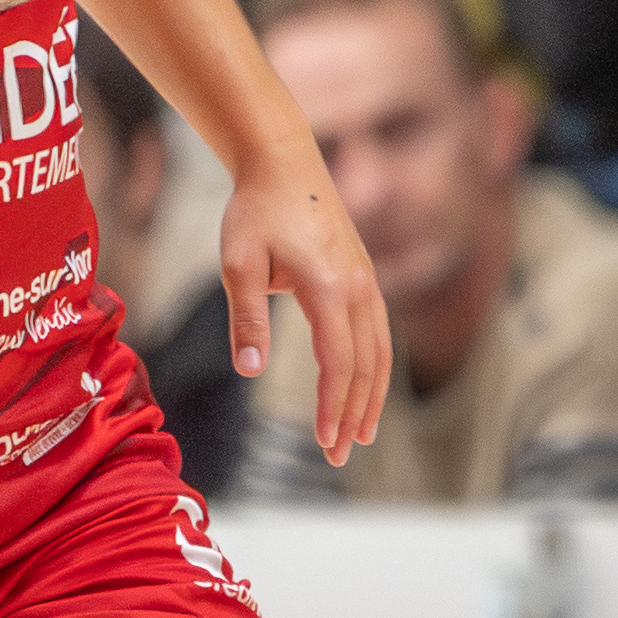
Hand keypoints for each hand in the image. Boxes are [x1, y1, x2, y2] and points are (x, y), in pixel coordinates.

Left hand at [228, 154, 393, 464]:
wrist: (282, 160)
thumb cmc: (254, 210)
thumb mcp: (237, 263)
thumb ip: (246, 317)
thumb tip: (251, 370)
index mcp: (328, 285)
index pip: (339, 361)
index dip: (335, 406)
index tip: (326, 441)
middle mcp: (357, 285)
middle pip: (366, 364)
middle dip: (354, 413)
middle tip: (339, 456)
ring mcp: (366, 279)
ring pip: (380, 350)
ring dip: (372, 396)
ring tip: (362, 435)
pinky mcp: (363, 275)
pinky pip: (378, 331)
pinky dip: (376, 367)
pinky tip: (367, 389)